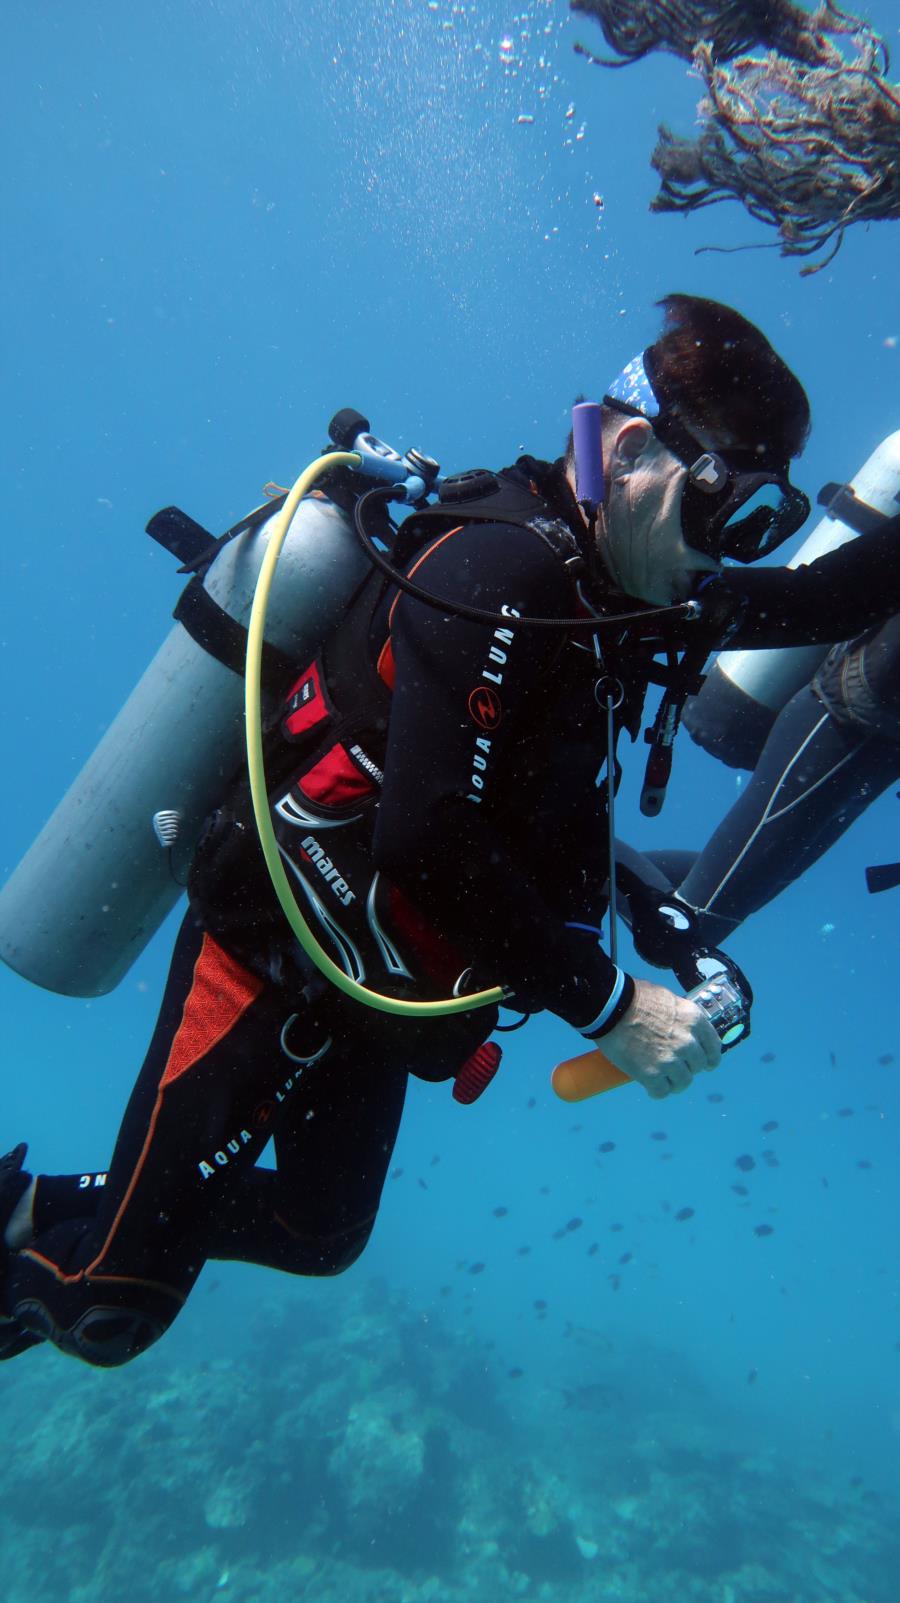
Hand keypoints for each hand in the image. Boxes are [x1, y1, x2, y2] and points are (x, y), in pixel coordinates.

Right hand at [593, 978, 720, 1098]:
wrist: (609, 1006)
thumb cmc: (634, 996)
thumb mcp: (668, 999)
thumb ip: (680, 1018)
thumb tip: (681, 1029)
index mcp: (694, 1020)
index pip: (714, 1047)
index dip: (710, 1058)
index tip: (706, 1064)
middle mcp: (688, 1042)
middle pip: (698, 1066)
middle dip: (688, 1069)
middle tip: (676, 1068)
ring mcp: (670, 1060)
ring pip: (683, 1083)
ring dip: (674, 1083)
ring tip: (663, 1080)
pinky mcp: (651, 1074)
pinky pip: (662, 1092)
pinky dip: (656, 1091)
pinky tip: (650, 1088)